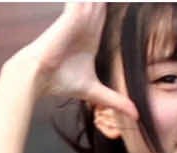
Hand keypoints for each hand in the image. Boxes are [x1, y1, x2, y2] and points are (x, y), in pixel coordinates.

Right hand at [6, 3, 137, 118]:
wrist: (38, 75)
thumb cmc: (60, 81)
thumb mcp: (95, 93)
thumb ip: (116, 100)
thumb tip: (136, 116)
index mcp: (92, 37)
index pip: (109, 15)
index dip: (122, 7)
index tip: (138, 5)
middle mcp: (87, 24)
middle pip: (105, 4)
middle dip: (119, 2)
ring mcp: (80, 17)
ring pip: (99, 1)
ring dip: (105, 1)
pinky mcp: (74, 13)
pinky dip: (93, 0)